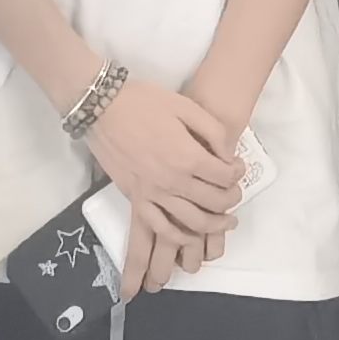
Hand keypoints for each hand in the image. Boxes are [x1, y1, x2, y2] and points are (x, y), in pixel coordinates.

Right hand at [88, 80, 236, 233]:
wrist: (101, 108)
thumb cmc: (142, 102)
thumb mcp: (186, 106)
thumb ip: (214, 131)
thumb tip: (228, 155)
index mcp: (189, 156)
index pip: (226, 176)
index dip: (237, 172)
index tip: (236, 166)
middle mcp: (174, 181)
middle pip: (215, 202)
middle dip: (232, 198)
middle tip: (234, 191)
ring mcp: (153, 193)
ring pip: (193, 222)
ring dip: (215, 225)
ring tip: (225, 221)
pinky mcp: (136, 198)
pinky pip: (160, 227)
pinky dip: (178, 237)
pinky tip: (190, 236)